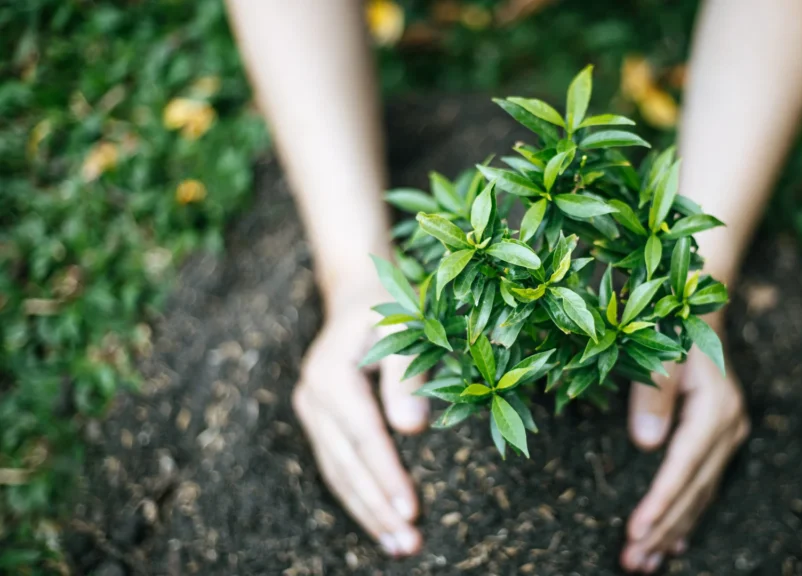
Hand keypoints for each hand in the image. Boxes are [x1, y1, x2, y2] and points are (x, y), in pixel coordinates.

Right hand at [292, 288, 429, 556]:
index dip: (387, 476)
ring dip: (367, 512)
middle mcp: (313, 397)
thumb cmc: (391, 307)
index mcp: (331, 373)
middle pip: (346, 464)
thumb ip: (408, 375)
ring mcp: (311, 411)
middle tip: (409, 544)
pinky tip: (380, 523)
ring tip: (398, 546)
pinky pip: (337, 467)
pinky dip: (357, 497)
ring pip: (337, 473)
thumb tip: (412, 429)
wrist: (358, 294)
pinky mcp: (319, 422)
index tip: (412, 511)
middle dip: (377, 507)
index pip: (363, 436)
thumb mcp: (405, 327)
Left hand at [620, 317, 749, 572]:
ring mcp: (729, 435)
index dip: (659, 503)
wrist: (700, 312)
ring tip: (646, 562)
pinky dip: (688, 515)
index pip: (683, 469)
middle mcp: (729, 428)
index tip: (635, 533)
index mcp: (715, 410)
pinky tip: (676, 544)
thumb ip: (653, 397)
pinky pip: (705, 486)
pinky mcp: (722, 438)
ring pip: (700, 494)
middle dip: (662, 529)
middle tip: (632, 562)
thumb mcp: (660, 354)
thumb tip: (646, 445)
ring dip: (673, 530)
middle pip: (693, 490)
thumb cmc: (672, 328)